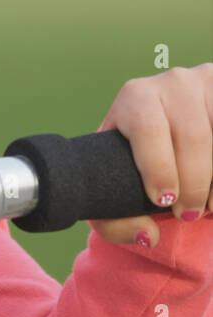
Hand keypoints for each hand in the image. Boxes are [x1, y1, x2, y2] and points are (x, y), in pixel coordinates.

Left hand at [89, 63, 212, 248]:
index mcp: (134, 96)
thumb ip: (115, 220)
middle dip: (194, 184)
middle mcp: (173, 82)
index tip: (164, 200)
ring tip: (210, 205)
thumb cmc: (136, 162)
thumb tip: (148, 235)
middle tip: (188, 214)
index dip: (159, 168)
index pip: (148, 130)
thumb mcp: (113, 185)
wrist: (164, 132)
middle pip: (193, 137)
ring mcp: (208, 81)